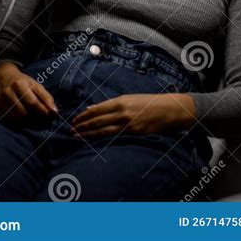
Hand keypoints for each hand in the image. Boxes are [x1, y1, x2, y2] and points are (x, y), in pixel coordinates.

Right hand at [0, 62, 57, 123]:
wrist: (2, 78)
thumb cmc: (22, 82)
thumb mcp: (35, 85)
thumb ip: (46, 97)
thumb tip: (55, 112)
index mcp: (19, 84)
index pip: (32, 103)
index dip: (42, 111)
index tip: (48, 115)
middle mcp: (7, 93)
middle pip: (24, 113)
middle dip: (34, 117)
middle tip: (39, 117)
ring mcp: (0, 102)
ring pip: (16, 119)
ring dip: (25, 121)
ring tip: (30, 117)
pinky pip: (8, 122)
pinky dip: (16, 123)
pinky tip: (20, 118)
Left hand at [70, 93, 196, 137]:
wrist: (169, 110)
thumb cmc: (149, 102)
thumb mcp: (130, 98)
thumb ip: (112, 104)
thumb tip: (94, 108)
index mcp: (120, 101)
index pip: (97, 109)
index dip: (84, 115)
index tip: (74, 120)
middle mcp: (122, 113)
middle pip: (97, 121)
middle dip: (82, 126)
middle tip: (71, 131)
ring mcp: (128, 125)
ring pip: (103, 131)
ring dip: (88, 134)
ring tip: (77, 137)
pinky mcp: (134, 134)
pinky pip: (114, 138)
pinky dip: (102, 139)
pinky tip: (95, 142)